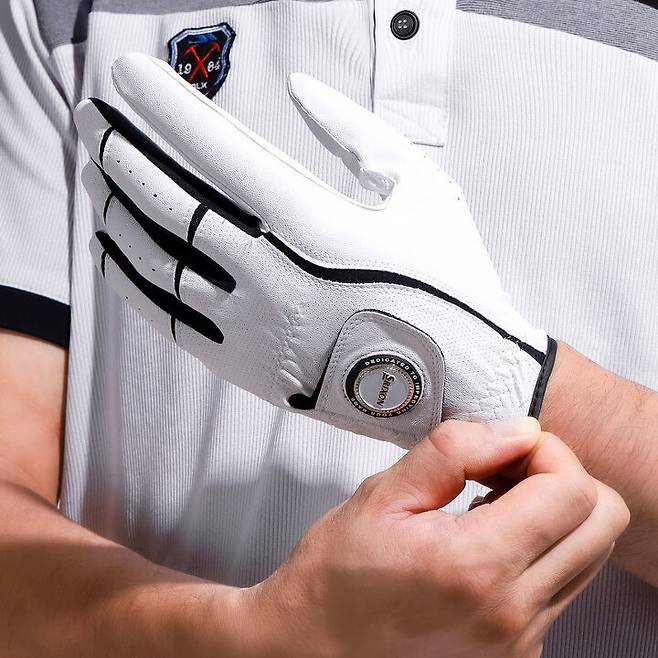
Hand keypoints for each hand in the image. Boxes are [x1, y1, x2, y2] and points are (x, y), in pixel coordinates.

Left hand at [75, 54, 555, 448]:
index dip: (162, 108)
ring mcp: (253, 327)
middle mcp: (272, 275)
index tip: (127, 78)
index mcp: (316, 223)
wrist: (460, 380)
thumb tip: (299, 89)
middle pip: (169, 201)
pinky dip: (134, 280)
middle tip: (94, 118)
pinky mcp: (249, 368)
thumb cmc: (450, 283)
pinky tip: (114, 252)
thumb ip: (355, 131)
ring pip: (158, 261)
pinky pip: (170, 319)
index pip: (213, 150)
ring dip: (117, 210)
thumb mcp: (421, 187)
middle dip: (120, 150)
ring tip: (94, 176)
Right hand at [236, 418, 628, 657]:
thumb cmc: (339, 574)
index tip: (506, 445)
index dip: (547, 449)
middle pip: (603, 521)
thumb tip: (518, 429)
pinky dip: (542, 546)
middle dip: (562, 475)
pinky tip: (489, 534)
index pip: (572, 490)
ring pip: (591, 550)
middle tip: (507, 467)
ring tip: (492, 500)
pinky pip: (565, 582)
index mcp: (477, 565)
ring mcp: (521, 640)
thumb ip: (455, 451)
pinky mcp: (518, 651)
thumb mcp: (385, 495)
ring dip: (554, 510)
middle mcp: (512, 612)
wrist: (315, 645)